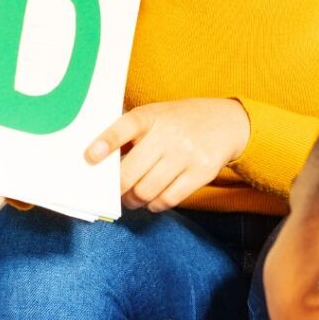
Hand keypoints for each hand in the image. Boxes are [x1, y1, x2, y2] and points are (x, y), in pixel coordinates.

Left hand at [87, 98, 250, 212]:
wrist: (228, 122)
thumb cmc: (180, 121)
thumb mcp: (156, 115)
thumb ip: (130, 134)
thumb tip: (100, 166)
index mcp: (152, 116)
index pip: (125, 126)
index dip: (106, 142)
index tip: (90, 157)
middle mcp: (169, 134)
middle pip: (130, 173)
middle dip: (117, 189)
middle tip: (114, 192)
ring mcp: (187, 154)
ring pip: (146, 191)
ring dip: (134, 200)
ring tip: (134, 196)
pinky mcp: (202, 172)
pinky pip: (168, 199)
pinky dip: (155, 204)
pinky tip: (154, 197)